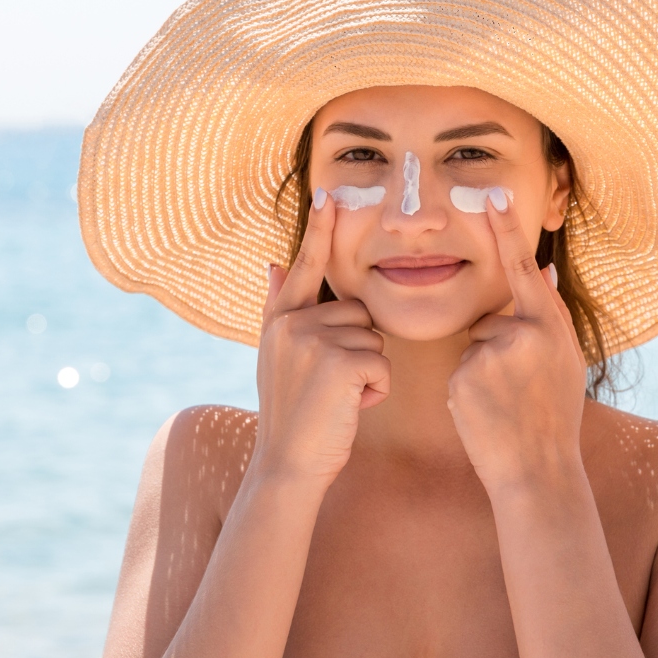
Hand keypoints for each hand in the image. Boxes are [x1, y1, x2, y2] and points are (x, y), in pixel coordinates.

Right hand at [252, 189, 390, 487]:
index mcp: (282, 319)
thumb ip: (280, 308)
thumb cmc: (292, 414)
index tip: (328, 193)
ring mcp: (316, 341)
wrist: (288, 464)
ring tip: (339, 398)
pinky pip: (382, 363)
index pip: (307, 265)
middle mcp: (295, 323)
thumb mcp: (277, 356)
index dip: (319, 230)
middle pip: (359, 313)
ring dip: (369, 372)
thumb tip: (275, 262)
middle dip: (359, 349)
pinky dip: (376, 390)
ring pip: (375, 339)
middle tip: (333, 386)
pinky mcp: (341, 362)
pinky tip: (351, 407)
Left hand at [447, 191, 587, 493]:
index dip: (507, 230)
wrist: (538, 469)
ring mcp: (492, 353)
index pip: (523, 268)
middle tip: (521, 390)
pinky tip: (487, 412)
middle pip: (490, 320)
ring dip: (483, 371)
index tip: (491, 195)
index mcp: (551, 325)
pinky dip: (468, 390)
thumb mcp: (565, 361)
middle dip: (496, 348)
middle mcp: (524, 333)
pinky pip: (459, 370)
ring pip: (474, 347)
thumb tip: (538, 270)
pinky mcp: (465, 375)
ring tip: (506, 404)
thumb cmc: (554, 416)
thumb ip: (548, 316)